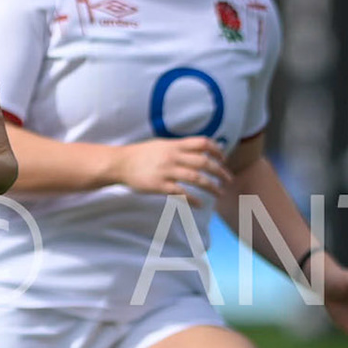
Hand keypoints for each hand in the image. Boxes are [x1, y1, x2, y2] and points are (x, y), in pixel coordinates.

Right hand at [113, 137, 231, 198]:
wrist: (120, 163)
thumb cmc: (141, 154)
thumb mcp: (161, 145)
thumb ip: (179, 147)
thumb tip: (198, 148)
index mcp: (174, 145)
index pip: (202, 143)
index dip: (216, 150)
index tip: (223, 159)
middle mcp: (173, 157)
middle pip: (204, 162)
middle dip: (219, 171)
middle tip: (228, 180)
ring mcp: (167, 171)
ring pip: (196, 178)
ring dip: (212, 186)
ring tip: (220, 192)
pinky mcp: (159, 185)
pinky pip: (181, 193)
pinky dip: (193, 199)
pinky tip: (200, 204)